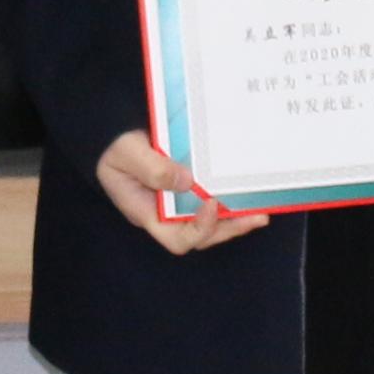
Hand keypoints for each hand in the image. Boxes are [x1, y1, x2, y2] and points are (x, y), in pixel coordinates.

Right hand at [98, 131, 265, 255]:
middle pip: (202, 236)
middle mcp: (167, 216)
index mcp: (148, 214)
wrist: (114, 134)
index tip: (211, 204)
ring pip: (212, 224)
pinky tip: (248, 193)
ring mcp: (179, 205)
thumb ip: (152, 167)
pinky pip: (213, 203)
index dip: (198, 229)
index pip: (177, 239)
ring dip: (236, 219)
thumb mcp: (127, 154)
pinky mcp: (189, 190)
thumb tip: (186, 181)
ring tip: (260, 211)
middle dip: (229, 228)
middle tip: (255, 217)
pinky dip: (231, 202)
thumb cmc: (115, 148)